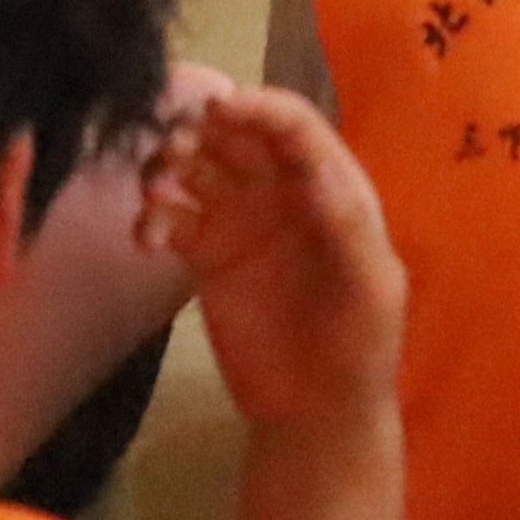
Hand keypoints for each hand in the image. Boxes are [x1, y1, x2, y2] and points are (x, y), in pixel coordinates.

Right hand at [149, 83, 403, 450]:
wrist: (315, 413)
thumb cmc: (360, 348)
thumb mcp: (372, 290)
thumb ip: (349, 230)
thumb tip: (319, 174)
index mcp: (330, 186)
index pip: (293, 127)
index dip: (258, 107)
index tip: (217, 107)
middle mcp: (281, 190)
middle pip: (236, 135)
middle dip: (201, 126)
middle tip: (172, 143)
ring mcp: (239, 219)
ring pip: (196, 167)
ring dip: (168, 163)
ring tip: (154, 187)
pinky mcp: (205, 254)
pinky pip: (170, 219)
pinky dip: (151, 217)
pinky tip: (147, 240)